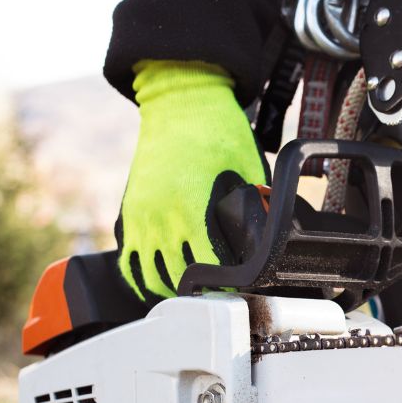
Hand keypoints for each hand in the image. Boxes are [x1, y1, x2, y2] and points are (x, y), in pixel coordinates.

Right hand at [116, 60, 266, 299]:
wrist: (180, 102)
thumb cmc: (218, 131)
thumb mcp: (248, 169)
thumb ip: (256, 206)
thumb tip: (272, 234)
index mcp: (192, 208)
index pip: (211, 266)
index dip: (229, 285)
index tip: (242, 291)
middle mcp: (160, 217)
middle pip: (179, 279)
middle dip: (202, 293)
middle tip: (223, 300)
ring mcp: (140, 217)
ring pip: (151, 277)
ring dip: (173, 292)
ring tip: (195, 299)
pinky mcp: (129, 213)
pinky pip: (130, 261)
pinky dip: (143, 279)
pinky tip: (160, 287)